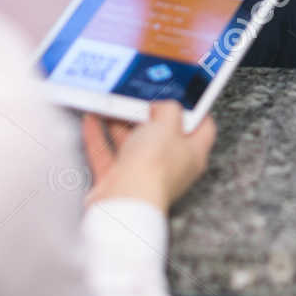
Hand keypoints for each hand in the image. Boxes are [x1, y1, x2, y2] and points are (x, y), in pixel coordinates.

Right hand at [81, 101, 215, 211]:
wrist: (124, 201)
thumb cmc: (153, 168)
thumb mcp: (168, 124)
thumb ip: (169, 109)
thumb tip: (163, 106)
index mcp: (192, 155)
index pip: (202, 128)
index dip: (195, 110)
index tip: (184, 95)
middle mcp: (169, 167)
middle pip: (161, 135)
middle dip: (148, 114)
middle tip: (139, 96)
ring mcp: (142, 175)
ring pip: (131, 143)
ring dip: (119, 123)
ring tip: (112, 103)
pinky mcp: (117, 182)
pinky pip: (107, 154)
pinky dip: (98, 137)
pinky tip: (93, 120)